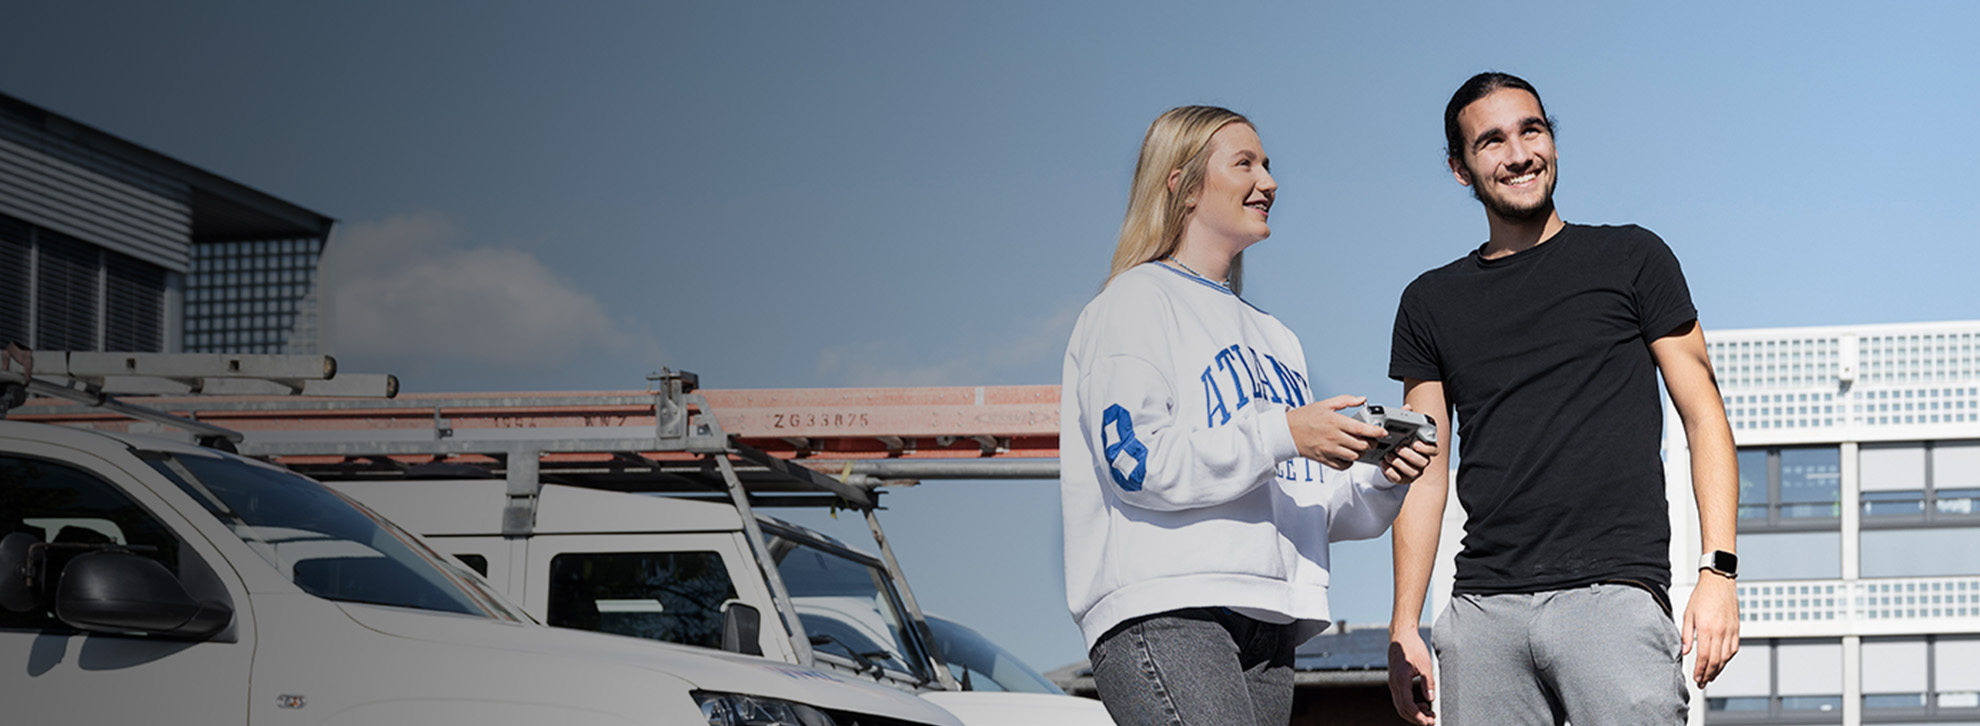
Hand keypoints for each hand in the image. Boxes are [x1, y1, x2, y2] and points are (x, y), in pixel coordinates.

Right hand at [1287, 395, 1384, 468]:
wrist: (1285, 432)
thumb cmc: (1304, 417)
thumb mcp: (1325, 404)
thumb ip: (1345, 400)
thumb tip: (1363, 399)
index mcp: (1335, 421)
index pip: (1361, 428)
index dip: (1376, 431)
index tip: (1383, 432)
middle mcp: (1333, 437)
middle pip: (1361, 445)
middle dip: (1371, 443)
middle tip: (1372, 439)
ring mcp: (1329, 450)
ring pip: (1354, 456)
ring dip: (1361, 453)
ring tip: (1360, 447)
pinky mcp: (1324, 459)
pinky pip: (1343, 465)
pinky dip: (1349, 462)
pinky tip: (1349, 455)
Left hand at [1382, 407, 1437, 484]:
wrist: (1389, 456)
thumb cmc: (1400, 441)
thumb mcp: (1402, 429)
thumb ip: (1406, 418)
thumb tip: (1407, 407)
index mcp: (1425, 449)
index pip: (1434, 450)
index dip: (1427, 448)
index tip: (1416, 443)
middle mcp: (1422, 461)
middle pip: (1422, 462)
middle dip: (1409, 455)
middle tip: (1397, 448)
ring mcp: (1413, 471)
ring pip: (1411, 472)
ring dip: (1398, 463)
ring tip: (1388, 455)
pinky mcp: (1403, 479)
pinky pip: (1399, 478)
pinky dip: (1390, 471)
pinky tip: (1383, 463)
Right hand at [1387, 628, 1436, 724]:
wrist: (1401, 636)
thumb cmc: (1412, 647)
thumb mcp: (1425, 664)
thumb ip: (1428, 683)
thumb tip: (1431, 698)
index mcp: (1400, 681)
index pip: (1408, 706)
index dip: (1419, 717)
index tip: (1430, 721)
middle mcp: (1394, 684)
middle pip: (1402, 709)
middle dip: (1416, 719)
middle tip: (1431, 721)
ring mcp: (1393, 683)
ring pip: (1401, 706)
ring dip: (1414, 713)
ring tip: (1429, 713)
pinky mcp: (1395, 682)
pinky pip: (1400, 699)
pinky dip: (1410, 706)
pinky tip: (1422, 704)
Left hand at [1681, 571, 1739, 687]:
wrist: (1719, 582)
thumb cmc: (1702, 596)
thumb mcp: (1688, 614)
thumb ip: (1686, 635)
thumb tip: (1684, 652)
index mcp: (1707, 628)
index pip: (1704, 656)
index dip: (1700, 670)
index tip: (1696, 678)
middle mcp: (1721, 631)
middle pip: (1716, 660)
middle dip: (1709, 674)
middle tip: (1702, 683)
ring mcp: (1731, 631)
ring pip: (1726, 657)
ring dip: (1719, 669)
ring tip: (1711, 677)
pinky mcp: (1737, 628)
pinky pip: (1734, 648)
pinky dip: (1728, 659)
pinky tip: (1722, 663)